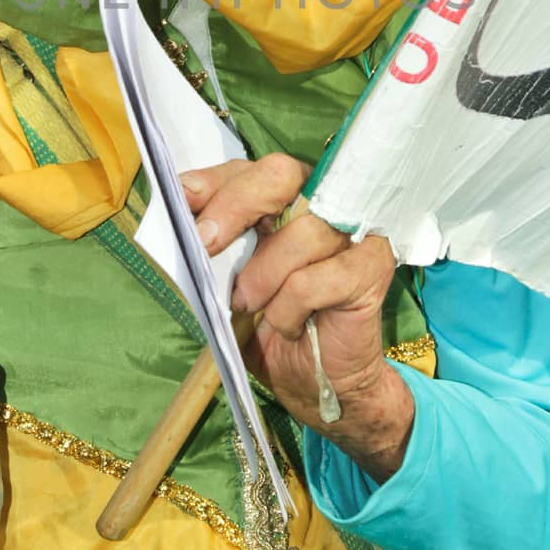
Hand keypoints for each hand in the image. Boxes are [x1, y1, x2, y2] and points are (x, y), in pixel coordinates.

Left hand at [181, 154, 413, 482]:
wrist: (313, 380)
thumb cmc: (268, 323)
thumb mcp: (227, 281)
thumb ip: (210, 245)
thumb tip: (176, 218)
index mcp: (283, 197)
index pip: (247, 169)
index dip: (213, 183)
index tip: (183, 203)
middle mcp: (322, 200)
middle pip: (280, 175)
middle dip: (235, 206)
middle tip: (205, 244)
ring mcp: (352, 230)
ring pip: (302, 232)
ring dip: (262, 276)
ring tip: (249, 306)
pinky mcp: (372, 265)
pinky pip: (318, 279)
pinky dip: (291, 308)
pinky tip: (289, 326)